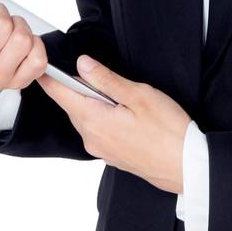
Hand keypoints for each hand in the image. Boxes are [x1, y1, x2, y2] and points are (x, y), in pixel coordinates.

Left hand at [37, 56, 190, 194]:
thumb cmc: (168, 131)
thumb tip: (82, 64)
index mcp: (93, 120)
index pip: (59, 93)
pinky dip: (104, 117)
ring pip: (86, 117)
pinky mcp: (112, 155)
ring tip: (121, 96)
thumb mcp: (138, 95)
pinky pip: (98, 130)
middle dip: (79, 87)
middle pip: (73, 104)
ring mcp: (100, 149)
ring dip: (95, 103)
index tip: (44, 64)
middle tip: (99, 73)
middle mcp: (91, 138)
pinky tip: (125, 114)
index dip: (50, 76)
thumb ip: (106, 79)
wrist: (187, 167)